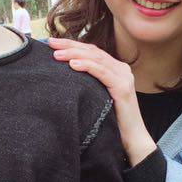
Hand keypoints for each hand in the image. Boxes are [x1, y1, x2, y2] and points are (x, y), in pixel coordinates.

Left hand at [48, 37, 155, 165]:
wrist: (131, 139)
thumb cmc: (111, 121)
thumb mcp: (96, 97)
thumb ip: (87, 84)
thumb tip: (63, 76)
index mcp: (115, 69)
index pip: (92, 51)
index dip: (72, 45)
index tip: (52, 43)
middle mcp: (121, 69)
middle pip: (92, 51)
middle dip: (70, 45)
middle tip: (50, 43)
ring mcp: (124, 77)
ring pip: (96, 59)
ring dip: (74, 54)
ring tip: (56, 55)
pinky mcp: (123, 87)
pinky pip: (102, 72)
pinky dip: (87, 66)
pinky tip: (73, 65)